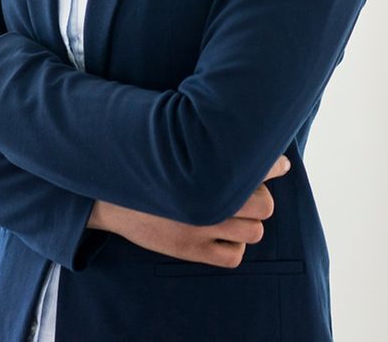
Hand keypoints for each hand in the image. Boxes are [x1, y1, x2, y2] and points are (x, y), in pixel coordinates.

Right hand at [87, 155, 291, 267]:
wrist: (106, 196)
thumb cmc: (148, 168)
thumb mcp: (174, 148)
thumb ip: (206, 143)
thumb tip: (247, 132)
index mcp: (203, 169)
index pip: (256, 170)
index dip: (273, 165)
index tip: (280, 164)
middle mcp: (207, 200)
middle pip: (264, 204)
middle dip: (257, 197)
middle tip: (243, 191)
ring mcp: (200, 228)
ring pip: (254, 231)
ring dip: (248, 222)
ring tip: (231, 213)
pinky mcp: (190, 251)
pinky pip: (234, 256)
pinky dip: (233, 246)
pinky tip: (221, 234)